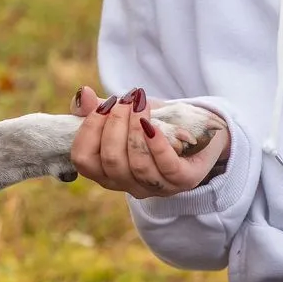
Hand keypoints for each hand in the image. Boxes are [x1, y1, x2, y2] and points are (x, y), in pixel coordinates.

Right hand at [69, 86, 229, 198]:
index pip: (84, 161)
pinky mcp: (183, 179)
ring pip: (137, 165)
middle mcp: (128, 184)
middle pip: (111, 161)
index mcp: (107, 171)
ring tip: (139, 103)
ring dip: (135, 128)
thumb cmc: (155, 123)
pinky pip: (166, 167)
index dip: (88, 131)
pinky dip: (156, 144)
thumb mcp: (126, 113)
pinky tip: (152, 125)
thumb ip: (102, 108)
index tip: (103, 105)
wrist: (198, 130)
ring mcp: (156, 186)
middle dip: (115, 124)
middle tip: (126, 100)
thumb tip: (84, 95)